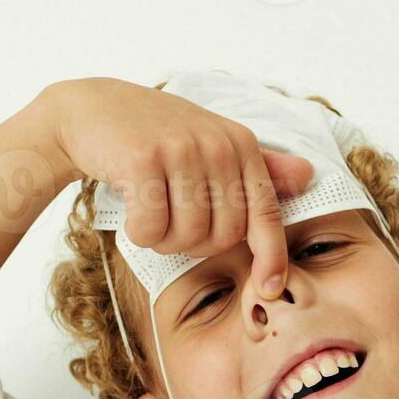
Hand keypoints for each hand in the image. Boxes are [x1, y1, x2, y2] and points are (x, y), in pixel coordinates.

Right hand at [38, 77, 313, 299]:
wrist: (90, 109)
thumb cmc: (157, 135)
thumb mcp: (213, 143)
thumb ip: (260, 165)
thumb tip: (308, 175)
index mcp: (242, 145)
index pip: (267, 214)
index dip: (272, 257)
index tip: (270, 289)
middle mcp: (217, 145)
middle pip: (224, 236)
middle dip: (196, 246)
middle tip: (174, 225)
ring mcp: (181, 150)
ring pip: (188, 236)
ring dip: (165, 242)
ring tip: (152, 217)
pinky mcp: (143, 159)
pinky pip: (152, 228)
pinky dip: (140, 233)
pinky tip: (132, 214)